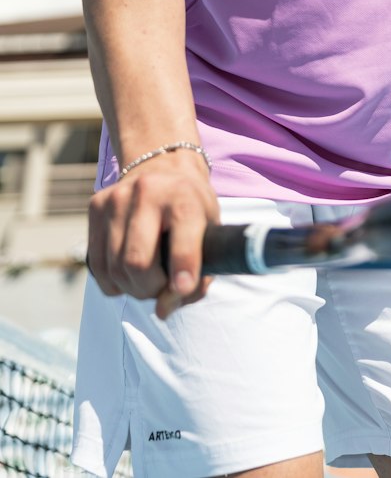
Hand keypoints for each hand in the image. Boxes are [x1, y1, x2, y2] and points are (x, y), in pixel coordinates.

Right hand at [86, 149, 218, 319]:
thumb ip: (197, 276)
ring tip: (147, 279)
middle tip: (161, 287)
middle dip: (150, 288)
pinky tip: (128, 272)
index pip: (181, 241)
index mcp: (184, 197)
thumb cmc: (190, 207)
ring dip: (131, 288)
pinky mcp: (95, 206)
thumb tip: (163, 310)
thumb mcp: (208, 232)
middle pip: (137, 263)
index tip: (182, 290)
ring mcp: (116, 198)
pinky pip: (97, 266)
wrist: (162, 166)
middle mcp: (148, 192)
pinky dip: (113, 281)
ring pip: (114, 269)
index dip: (183, 270)